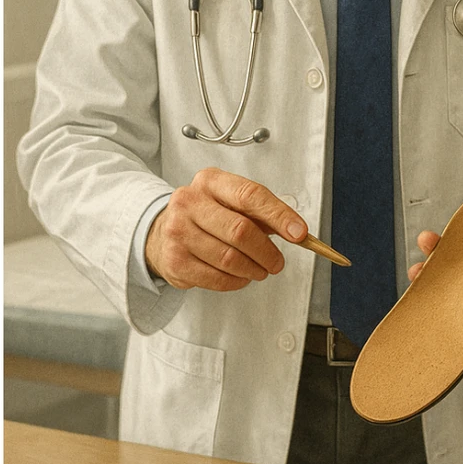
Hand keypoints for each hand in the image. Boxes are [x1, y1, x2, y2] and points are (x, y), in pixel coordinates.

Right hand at [145, 167, 307, 291]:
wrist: (163, 233)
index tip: (299, 233)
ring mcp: (178, 232)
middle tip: (277, 262)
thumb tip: (297, 232)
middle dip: (267, 251)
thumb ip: (263, 214)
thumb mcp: (231, 203)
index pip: (251, 195)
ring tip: (260, 270)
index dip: (279, 216)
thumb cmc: (206, 216)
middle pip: (240, 230)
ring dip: (253, 269)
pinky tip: (240, 276)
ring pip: (229, 258)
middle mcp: (189, 202)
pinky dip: (236, 281)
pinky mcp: (175, 260)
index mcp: (210, 181)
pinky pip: (216, 278)